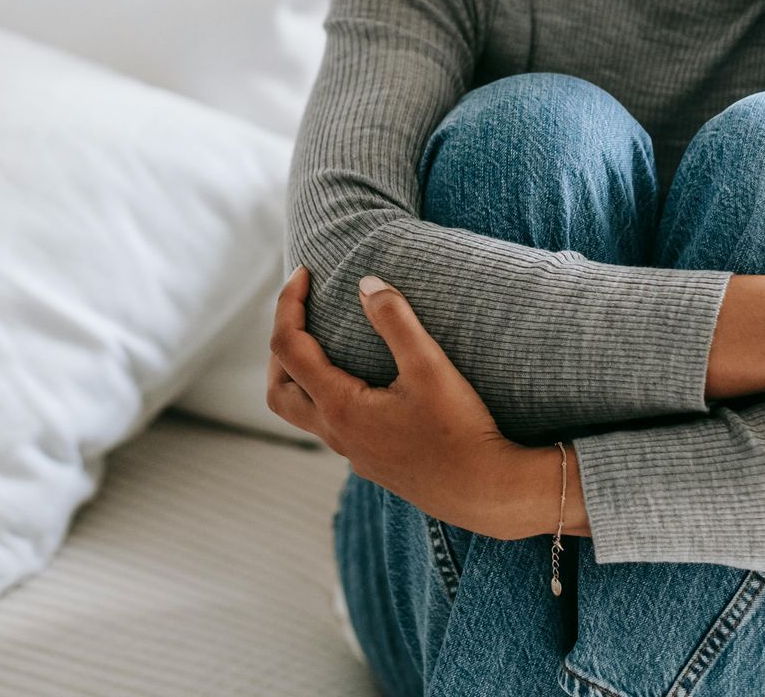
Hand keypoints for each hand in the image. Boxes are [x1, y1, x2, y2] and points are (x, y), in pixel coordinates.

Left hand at [266, 266, 529, 539]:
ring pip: (301, 413)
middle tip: (301, 311)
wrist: (485, 492)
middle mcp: (336, 434)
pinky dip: (325, 395)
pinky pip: (329, 426)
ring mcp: (353, 453)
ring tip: (322, 343)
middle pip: (278, 389)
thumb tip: (366, 283)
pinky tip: (360, 382)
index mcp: (339, 407)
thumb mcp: (429, 366)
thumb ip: (395, 320)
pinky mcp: (372, 462)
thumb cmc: (459, 430)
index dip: (288, 304)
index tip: (304, 273)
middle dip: (280, 346)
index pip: (288, 347)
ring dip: (299, 375)